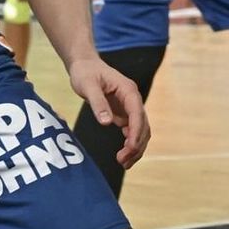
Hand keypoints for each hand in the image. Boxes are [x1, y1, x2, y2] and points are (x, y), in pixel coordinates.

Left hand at [69, 51, 149, 168]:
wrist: (84, 65)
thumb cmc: (85, 73)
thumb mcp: (88, 86)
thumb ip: (98, 103)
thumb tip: (107, 123)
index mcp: (128, 91)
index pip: (137, 114)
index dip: (136, 133)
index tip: (129, 148)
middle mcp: (133, 99)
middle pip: (143, 126)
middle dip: (136, 145)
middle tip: (122, 161)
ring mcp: (130, 106)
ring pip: (140, 130)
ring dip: (136, 147)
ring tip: (123, 163)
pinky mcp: (124, 112)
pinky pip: (132, 130)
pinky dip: (131, 143)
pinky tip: (123, 155)